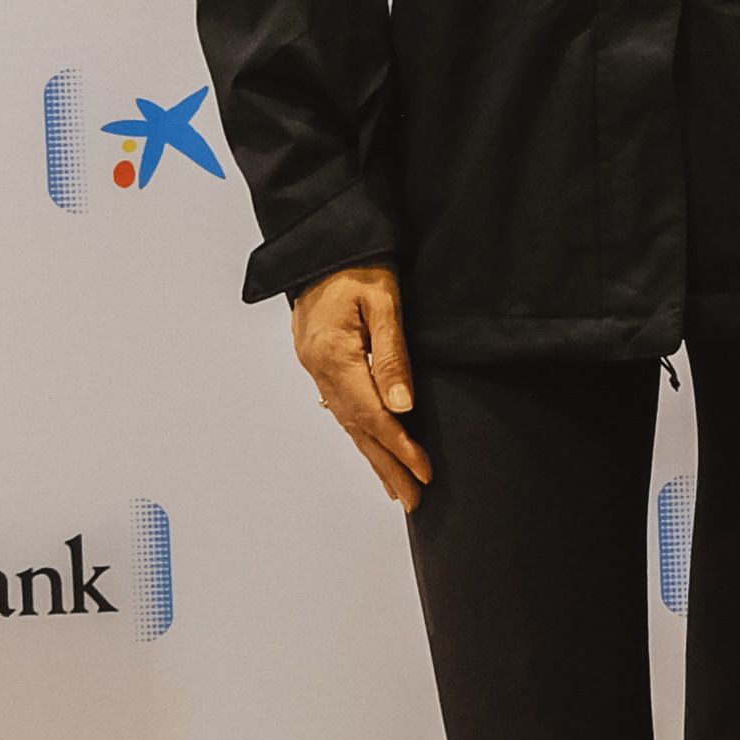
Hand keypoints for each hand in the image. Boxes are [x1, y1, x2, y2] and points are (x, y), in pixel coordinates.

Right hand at [289, 264, 427, 510]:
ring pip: (347, 421)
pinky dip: (358, 432)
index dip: (400, 447)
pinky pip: (340, 406)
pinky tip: (370, 447)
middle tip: (412, 500)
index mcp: (334, 355)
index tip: (424, 472)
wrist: (323, 240)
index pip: (373, 414)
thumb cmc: (358, 263)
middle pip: (357, 427)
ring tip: (395, 488)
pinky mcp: (318, 360)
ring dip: (373, 455)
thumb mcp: (383, 302)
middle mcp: (319, 368)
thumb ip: (392, 355)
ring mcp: (315, 366)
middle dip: (386, 466)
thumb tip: (402, 407)